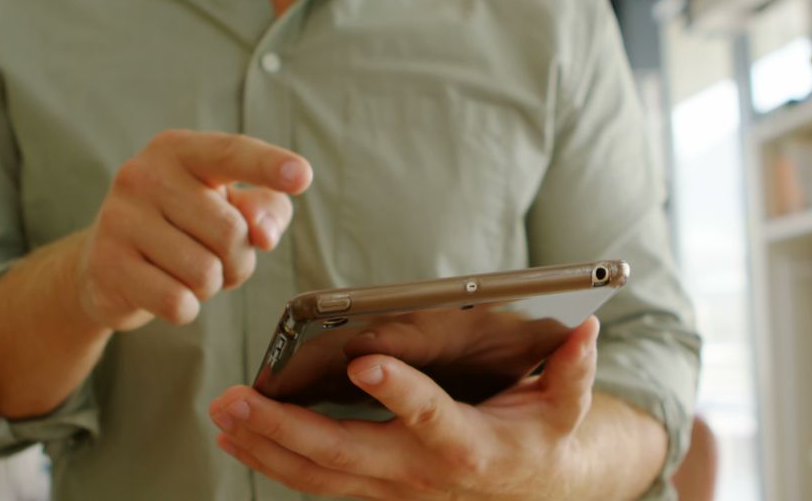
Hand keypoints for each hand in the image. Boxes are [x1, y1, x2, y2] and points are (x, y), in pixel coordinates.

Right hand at [77, 130, 311, 330]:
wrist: (110, 263)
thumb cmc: (188, 226)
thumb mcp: (234, 206)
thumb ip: (266, 210)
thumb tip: (264, 233)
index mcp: (180, 150)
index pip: (232, 153)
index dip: (268, 166)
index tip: (302, 176)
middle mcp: (143, 174)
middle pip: (231, 232)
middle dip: (239, 259)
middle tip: (218, 257)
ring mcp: (118, 218)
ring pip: (205, 272)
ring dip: (212, 284)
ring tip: (189, 270)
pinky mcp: (106, 265)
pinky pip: (177, 302)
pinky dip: (186, 307)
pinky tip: (166, 290)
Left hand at [210, 317, 601, 500]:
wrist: (527, 494)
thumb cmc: (540, 440)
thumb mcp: (565, 407)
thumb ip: (573, 371)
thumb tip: (588, 328)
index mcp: (468, 449)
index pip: (429, 417)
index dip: (400, 392)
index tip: (364, 360)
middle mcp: (421, 477)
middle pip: (346, 457)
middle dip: (288, 432)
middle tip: (238, 402)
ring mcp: (392, 492)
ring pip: (319, 479)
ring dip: (267, 449)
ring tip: (223, 418)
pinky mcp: (375, 494)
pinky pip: (317, 485)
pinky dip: (275, 463)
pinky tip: (241, 439)